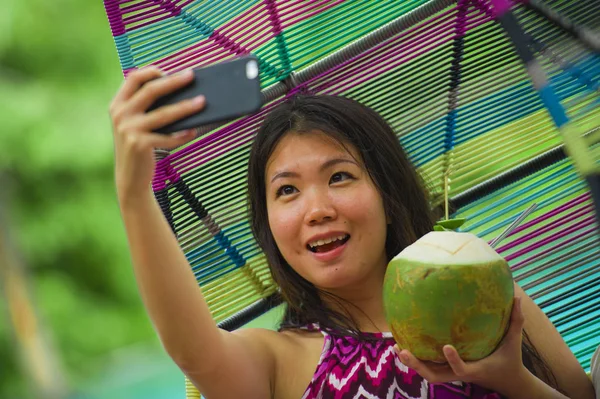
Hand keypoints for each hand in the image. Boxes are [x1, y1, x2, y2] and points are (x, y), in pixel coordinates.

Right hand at [109, 67, 204, 202]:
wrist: (130, 177)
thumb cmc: (140, 146)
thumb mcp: (137, 124)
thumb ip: (148, 107)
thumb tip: (181, 90)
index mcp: (118, 104)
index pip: (133, 78)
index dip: (152, 71)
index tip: (170, 71)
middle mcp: (120, 114)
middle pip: (151, 90)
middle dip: (173, 81)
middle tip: (192, 76)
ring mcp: (128, 129)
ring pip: (164, 113)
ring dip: (186, 107)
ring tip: (202, 102)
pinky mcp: (139, 144)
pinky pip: (168, 137)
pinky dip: (183, 135)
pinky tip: (194, 131)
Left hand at [395, 297, 529, 395]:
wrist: (507, 380)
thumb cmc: (510, 358)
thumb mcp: (514, 341)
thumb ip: (516, 320)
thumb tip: (517, 297)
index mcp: (476, 369)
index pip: (461, 368)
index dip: (453, 360)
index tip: (446, 346)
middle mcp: (460, 374)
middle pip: (435, 376)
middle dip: (418, 366)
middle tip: (403, 350)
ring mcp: (452, 374)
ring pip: (428, 374)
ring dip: (412, 363)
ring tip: (397, 347)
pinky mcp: (448, 371)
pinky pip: (429, 367)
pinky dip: (416, 359)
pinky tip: (403, 343)